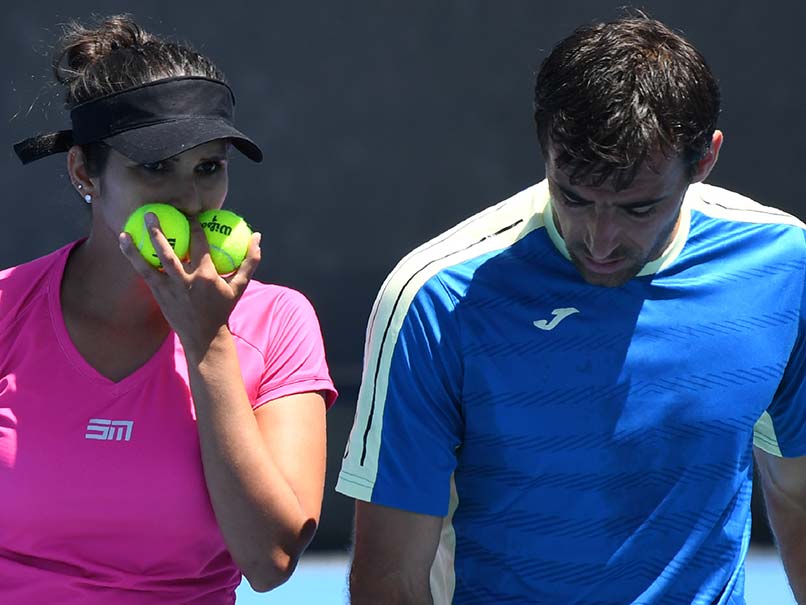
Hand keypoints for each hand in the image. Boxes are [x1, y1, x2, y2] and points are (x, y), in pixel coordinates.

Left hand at [118, 210, 260, 355]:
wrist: (204, 336)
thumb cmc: (222, 308)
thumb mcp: (239, 286)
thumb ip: (250, 261)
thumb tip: (257, 236)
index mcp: (206, 275)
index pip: (199, 243)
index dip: (194, 225)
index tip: (189, 213)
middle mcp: (186, 281)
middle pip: (169, 252)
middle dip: (158, 231)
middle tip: (150, 213)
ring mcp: (170, 289)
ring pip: (151, 264)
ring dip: (137, 246)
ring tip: (125, 231)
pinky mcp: (159, 295)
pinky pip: (144, 273)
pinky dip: (133, 258)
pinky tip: (125, 244)